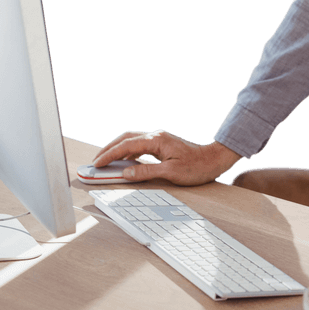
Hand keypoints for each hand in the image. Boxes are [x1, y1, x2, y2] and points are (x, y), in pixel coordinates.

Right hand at [92, 130, 241, 186]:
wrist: (213, 160)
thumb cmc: (196, 167)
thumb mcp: (170, 173)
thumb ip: (146, 172)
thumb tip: (126, 173)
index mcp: (156, 140)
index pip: (126, 145)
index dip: (109, 155)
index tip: (96, 163)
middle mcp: (156, 136)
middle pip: (126, 138)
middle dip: (108, 149)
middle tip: (95, 161)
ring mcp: (159, 139)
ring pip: (132, 141)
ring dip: (117, 150)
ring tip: (105, 162)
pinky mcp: (162, 144)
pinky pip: (139, 146)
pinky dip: (128, 152)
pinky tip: (124, 162)